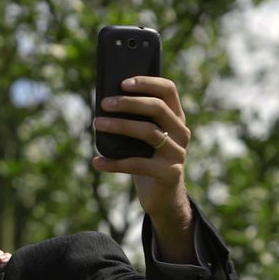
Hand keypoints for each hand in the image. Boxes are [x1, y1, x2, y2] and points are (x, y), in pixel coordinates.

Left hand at [92, 76, 194, 262]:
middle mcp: (181, 133)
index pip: (168, 90)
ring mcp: (177, 154)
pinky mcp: (169, 174)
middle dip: (129, 103)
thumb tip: (104, 101)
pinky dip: (114, 163)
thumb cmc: (146, 159)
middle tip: (104, 103)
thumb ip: (133, 120)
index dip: (147, 82)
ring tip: (97, 124)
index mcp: (176, 118)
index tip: (122, 82)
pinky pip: (138, 164)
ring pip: (149, 132)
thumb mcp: (142, 137)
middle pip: (158, 108)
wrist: (162, 196)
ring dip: (120, 126)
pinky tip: (97, 161)